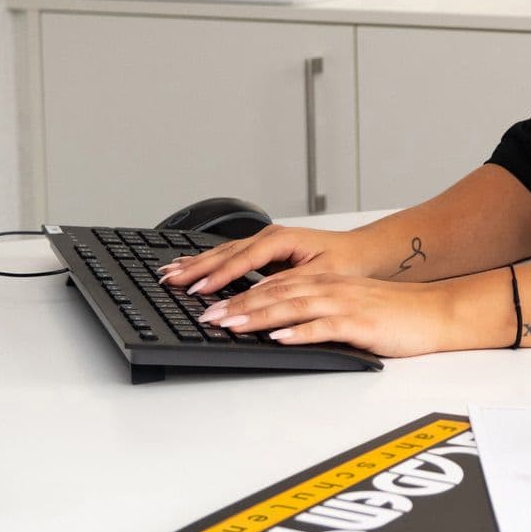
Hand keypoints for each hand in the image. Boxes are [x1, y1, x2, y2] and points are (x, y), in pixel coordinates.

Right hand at [156, 224, 381, 296]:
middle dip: (196, 268)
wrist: (361, 252)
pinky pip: (230, 257)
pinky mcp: (264, 252)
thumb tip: (258, 294)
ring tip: (170, 273)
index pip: (243, 260)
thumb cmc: (346, 261)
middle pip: (226, 254)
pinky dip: (208, 263)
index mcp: (282, 239)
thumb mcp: (321, 274)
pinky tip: (191, 266)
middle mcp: (269, 237)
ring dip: (196, 264)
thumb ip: (288, 283)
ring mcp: (264, 242)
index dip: (219, 276)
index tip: (199, 290)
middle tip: (170, 281)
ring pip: (223, 253)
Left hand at [195, 269, 509, 358]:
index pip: (272, 286)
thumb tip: (276, 326)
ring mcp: (345, 304)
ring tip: (230, 325)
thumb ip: (313, 312)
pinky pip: (326, 326)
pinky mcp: (361, 323)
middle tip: (205, 316)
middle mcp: (330, 288)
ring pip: (293, 305)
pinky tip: (280, 337)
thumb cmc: (396, 315)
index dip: (237, 293)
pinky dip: (301, 331)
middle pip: (274, 293)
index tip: (208, 305)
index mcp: (324, 283)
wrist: (438, 313)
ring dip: (258, 316)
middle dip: (236, 305)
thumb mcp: (348, 307)